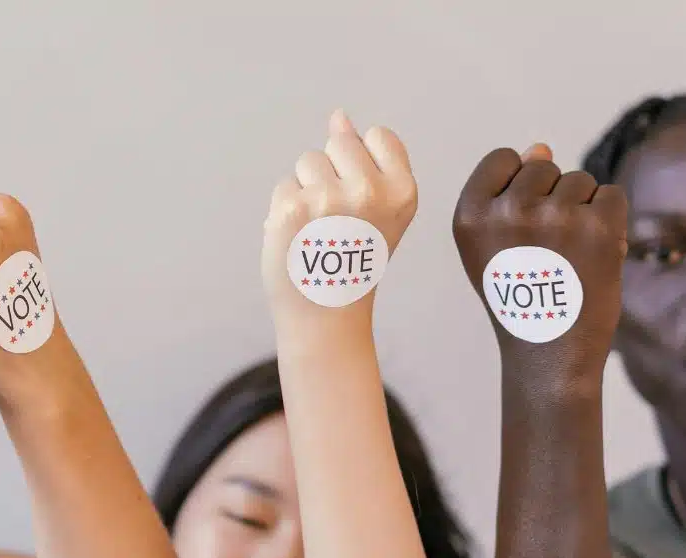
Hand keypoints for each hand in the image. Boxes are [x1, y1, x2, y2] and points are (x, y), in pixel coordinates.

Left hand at [262, 110, 417, 328]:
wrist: (326, 314)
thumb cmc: (353, 260)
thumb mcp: (378, 210)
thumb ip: (364, 160)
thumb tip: (339, 116)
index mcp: (402, 191)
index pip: (378, 136)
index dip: (363, 163)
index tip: (362, 199)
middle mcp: (370, 191)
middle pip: (338, 142)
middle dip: (331, 172)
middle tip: (338, 219)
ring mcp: (329, 198)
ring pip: (306, 161)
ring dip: (306, 189)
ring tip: (318, 228)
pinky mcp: (292, 208)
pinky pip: (284, 185)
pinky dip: (284, 209)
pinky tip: (299, 237)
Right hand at [452, 143, 626, 380]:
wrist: (549, 355)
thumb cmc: (520, 299)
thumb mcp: (490, 247)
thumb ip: (506, 195)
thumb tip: (539, 146)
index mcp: (470, 215)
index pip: (502, 159)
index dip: (517, 185)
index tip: (519, 225)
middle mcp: (508, 210)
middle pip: (544, 165)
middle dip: (552, 197)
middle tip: (546, 249)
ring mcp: (555, 216)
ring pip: (580, 180)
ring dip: (583, 211)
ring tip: (569, 256)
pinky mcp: (598, 226)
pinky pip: (612, 195)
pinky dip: (610, 222)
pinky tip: (594, 255)